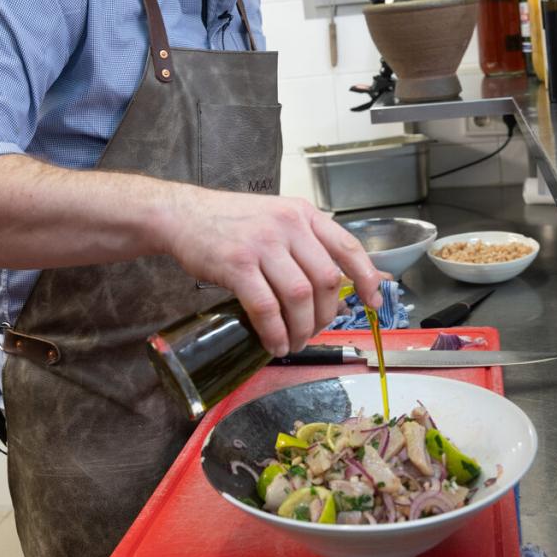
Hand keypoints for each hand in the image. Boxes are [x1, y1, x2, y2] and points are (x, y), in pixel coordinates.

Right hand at [162, 187, 385, 356]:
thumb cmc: (230, 221)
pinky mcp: (237, 264)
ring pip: (299, 296)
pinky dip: (274, 331)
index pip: (347, 247)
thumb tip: (334, 284)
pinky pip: (266, 307)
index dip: (366, 278)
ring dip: (301, 328)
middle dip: (325, 314)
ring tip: (293, 341)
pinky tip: (273, 343)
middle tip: (314, 330)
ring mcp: (263, 244)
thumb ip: (304, 244)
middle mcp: (288, 225)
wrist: (183, 214)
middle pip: (326, 279)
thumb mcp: (276, 218)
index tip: (373, 303)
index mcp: (303, 214)